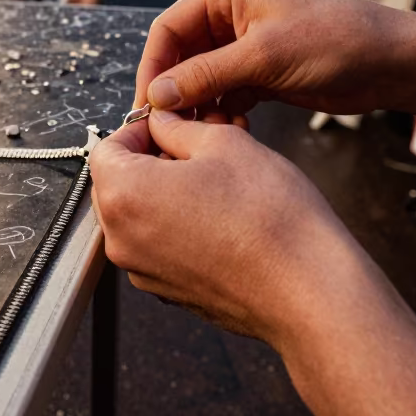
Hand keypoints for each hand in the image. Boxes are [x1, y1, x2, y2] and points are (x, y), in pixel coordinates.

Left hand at [90, 109, 365, 351]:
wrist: (307, 290)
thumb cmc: (270, 218)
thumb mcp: (224, 144)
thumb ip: (178, 128)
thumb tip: (162, 123)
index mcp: (126, 195)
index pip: (108, 148)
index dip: (140, 129)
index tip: (169, 125)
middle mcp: (123, 240)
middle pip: (118, 184)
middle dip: (150, 160)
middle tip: (195, 149)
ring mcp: (144, 272)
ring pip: (140, 216)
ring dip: (165, 193)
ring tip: (215, 182)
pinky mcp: (168, 292)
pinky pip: (159, 246)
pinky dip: (178, 226)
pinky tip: (220, 217)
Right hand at [136, 0, 415, 123]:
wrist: (390, 62)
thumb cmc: (335, 40)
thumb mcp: (264, 57)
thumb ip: (206, 75)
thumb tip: (157, 95)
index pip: (168, 28)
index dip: (153, 67)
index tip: (145, 105)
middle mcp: (230, 16)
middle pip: (181, 56)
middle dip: (174, 91)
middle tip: (166, 128)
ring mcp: (245, 45)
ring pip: (201, 79)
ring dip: (198, 106)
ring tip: (201, 134)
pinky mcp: (260, 72)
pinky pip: (224, 94)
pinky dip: (221, 112)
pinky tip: (229, 130)